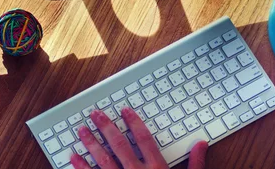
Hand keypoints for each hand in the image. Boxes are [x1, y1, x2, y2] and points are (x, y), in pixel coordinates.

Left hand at [70, 107, 207, 168]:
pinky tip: (73, 157)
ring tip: (81, 131)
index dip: (134, 122)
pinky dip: (81, 167)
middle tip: (95, 114)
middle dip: (106, 127)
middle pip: (119, 145)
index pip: (143, 139)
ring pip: (102, 160)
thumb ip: (195, 164)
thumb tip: (201, 144)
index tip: (124, 111)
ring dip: (90, 144)